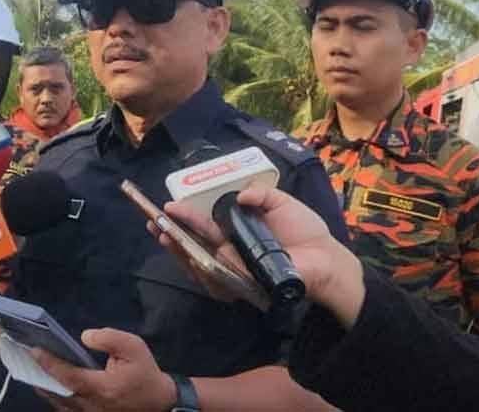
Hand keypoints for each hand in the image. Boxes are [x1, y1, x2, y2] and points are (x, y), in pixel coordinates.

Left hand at [32, 328, 175, 411]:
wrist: (158, 402)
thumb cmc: (145, 373)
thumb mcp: (134, 347)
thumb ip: (110, 338)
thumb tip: (85, 336)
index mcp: (102, 388)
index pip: (69, 377)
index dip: (50, 364)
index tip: (35, 350)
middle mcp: (91, 405)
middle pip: (56, 392)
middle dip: (39, 374)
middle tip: (24, 356)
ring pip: (57, 402)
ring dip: (42, 384)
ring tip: (30, 365)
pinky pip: (63, 407)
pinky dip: (52, 394)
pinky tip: (45, 380)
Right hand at [154, 180, 365, 327]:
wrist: (325, 258)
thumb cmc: (304, 231)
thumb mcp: (280, 202)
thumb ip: (260, 194)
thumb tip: (240, 194)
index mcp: (235, 232)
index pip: (202, 225)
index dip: (183, 218)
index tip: (164, 208)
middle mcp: (229, 251)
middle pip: (192, 245)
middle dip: (170, 235)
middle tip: (153, 224)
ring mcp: (233, 270)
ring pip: (197, 263)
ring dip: (178, 252)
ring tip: (165, 236)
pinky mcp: (241, 285)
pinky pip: (215, 281)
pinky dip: (200, 271)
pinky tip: (188, 259)